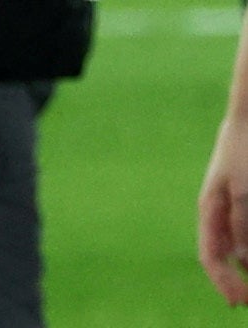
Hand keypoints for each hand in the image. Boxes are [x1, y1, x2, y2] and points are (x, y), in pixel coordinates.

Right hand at [200, 114, 247, 304]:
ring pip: (241, 247)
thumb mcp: (242, 191)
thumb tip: (243, 262)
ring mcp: (237, 208)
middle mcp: (222, 214)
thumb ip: (242, 226)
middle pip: (227, 257)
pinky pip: (245, 231)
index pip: (211, 257)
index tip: (240, 302)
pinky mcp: (247, 201)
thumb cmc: (243, 152)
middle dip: (240, 280)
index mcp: (210, 211)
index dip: (224, 283)